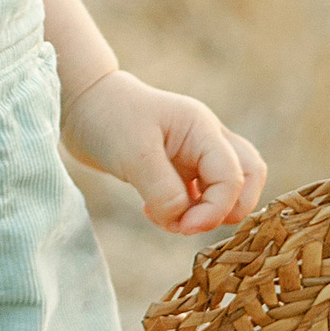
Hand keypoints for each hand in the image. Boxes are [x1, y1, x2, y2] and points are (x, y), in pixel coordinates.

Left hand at [62, 71, 266, 234]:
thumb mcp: (134, 155)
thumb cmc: (108, 119)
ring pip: (226, 188)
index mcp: (203, 129)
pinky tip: (153, 211)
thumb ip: (164, 190)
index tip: (182, 226)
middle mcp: (206, 139)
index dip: (215, 210)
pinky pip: (199, 195)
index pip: (233, 176)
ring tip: (168, 218)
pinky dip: (185, 210)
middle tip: (190, 224)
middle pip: (248, 178)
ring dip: (204, 213)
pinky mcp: (178, 167)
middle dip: (228, 210)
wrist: (81, 104)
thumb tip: (184, 221)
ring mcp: (195, 153)